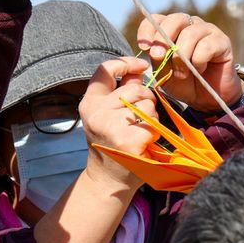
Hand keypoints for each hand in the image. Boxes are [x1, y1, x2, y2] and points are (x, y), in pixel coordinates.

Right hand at [79, 57, 156, 189]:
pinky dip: (154, 133)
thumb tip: (139, 69)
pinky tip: (144, 144)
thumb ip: (122, 91)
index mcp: (89, 103)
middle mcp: (95, 112)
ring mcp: (110, 126)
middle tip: (140, 119)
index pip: (104, 70)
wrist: (109, 180)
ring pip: (147, 105)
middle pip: (135, 89)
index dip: (125, 63)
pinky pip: (153, 124)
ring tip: (140, 133)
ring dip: (151, 118)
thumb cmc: (113, 145)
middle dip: (146, 99)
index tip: (141, 66)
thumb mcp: (108, 115)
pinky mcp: (127, 140)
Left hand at [136, 13, 243, 110]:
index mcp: (172, 30)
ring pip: (190, 34)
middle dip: (163, 39)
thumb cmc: (183, 83)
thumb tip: (155, 49)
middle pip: (175, 20)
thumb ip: (158, 59)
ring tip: (182, 74)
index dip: (148, 30)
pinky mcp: (222, 41)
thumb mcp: (164, 73)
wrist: (206, 98)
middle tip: (159, 57)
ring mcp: (207, 31)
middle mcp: (189, 25)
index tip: (144, 48)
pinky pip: (206, 46)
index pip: (157, 19)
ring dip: (181, 57)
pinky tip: (200, 70)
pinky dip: (199, 61)